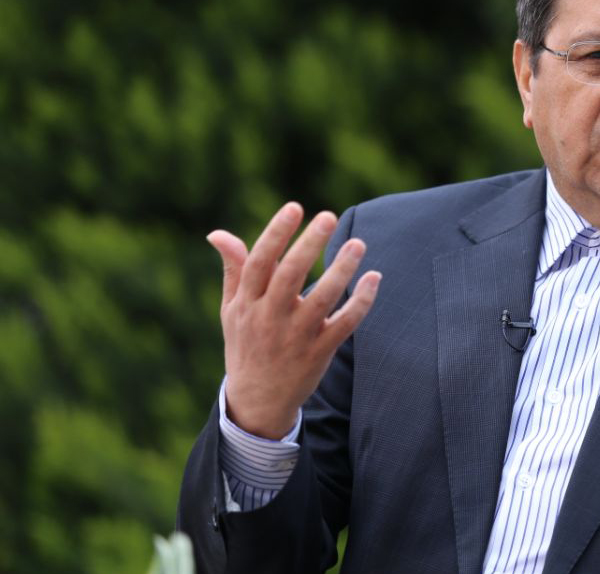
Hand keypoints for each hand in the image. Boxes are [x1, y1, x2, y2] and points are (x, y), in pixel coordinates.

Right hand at [207, 203, 380, 438]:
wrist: (257, 401)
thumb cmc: (245, 344)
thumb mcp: (231, 310)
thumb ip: (233, 270)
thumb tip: (218, 234)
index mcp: (246, 303)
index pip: (259, 263)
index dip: (276, 234)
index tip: (295, 207)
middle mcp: (269, 318)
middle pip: (289, 276)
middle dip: (308, 245)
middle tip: (327, 217)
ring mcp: (296, 336)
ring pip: (321, 299)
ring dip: (341, 271)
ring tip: (358, 244)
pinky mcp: (320, 352)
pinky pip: (344, 324)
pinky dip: (360, 302)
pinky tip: (373, 278)